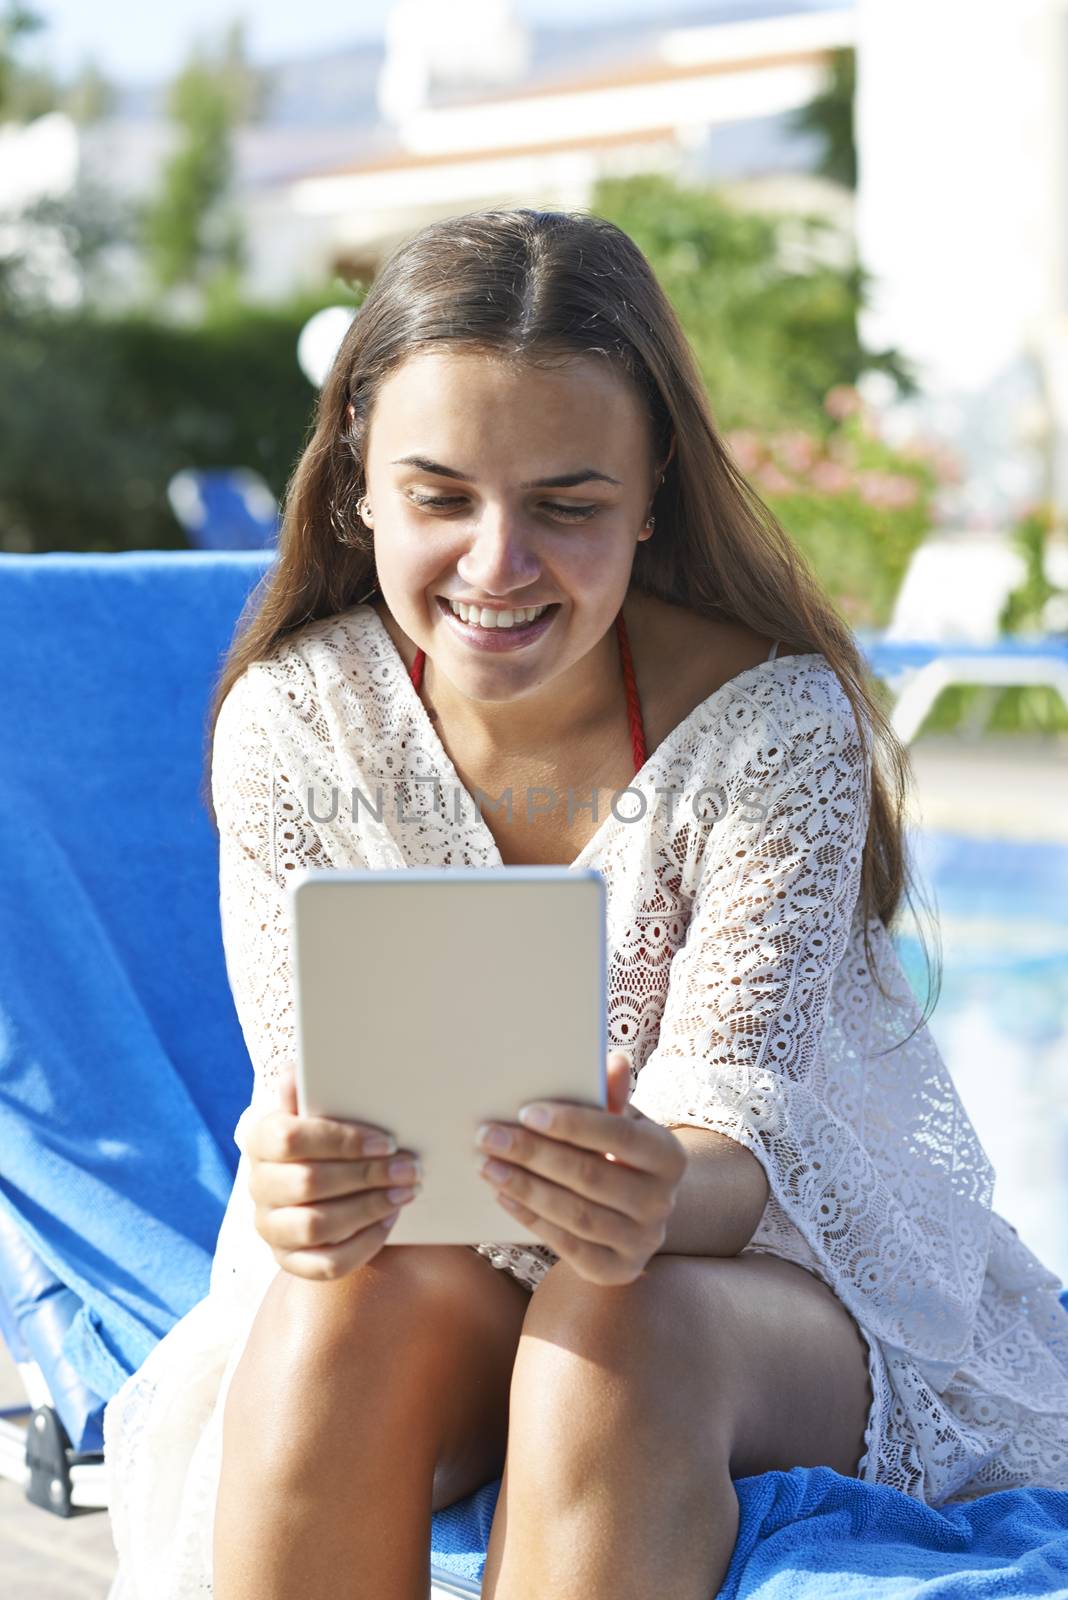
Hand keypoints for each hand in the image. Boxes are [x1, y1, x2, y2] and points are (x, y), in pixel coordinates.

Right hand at [246, 1064, 422, 1281]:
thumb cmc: (330, 1139)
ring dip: (368, 1208)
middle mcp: (259, 1186)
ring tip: (403, 1193)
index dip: (340, 1140)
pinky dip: (363, 1244)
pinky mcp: (290, 1261)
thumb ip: (311, 1092)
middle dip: (366, 1176)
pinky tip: (388, 1220)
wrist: (328, 1187)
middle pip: (307, 1183)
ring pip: (316, 1226)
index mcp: (261, 1140)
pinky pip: (327, 1263)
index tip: (387, 1141)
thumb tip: (294, 1073)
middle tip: (408, 1168)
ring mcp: (272, 1227)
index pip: (289, 1138)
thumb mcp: (323, 1110)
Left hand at [474, 1050, 686, 1285]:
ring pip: (576, 1213)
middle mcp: (663, 1201)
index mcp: (669, 1156)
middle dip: (534, 1154)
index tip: (526, 1112)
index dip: (573, 1124)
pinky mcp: (617, 1270)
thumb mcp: (622, 1125)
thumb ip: (613, 1097)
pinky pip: (568, 1245)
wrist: (635, 1220)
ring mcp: (642, 1240)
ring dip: (526, 1188)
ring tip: (487, 1166)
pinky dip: (531, 1218)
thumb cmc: (621, 1158)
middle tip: (489, 1136)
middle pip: (591, 1175)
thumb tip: (613, 1061)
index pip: (619, 1135)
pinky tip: (502, 1195)